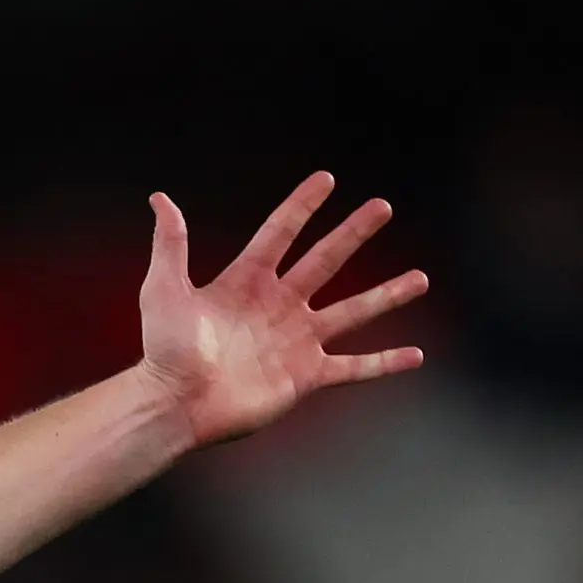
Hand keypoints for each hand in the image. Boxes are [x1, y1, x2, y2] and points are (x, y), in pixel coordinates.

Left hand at [137, 172, 427, 447]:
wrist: (176, 403)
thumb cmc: (165, 349)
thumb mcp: (164, 289)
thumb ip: (171, 243)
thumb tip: (161, 198)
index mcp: (248, 280)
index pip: (281, 232)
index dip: (302, 205)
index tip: (327, 179)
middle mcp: (279, 305)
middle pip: (326, 260)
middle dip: (354, 233)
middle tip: (382, 207)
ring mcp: (296, 341)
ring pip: (353, 311)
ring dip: (387, 295)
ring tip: (421, 279)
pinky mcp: (306, 376)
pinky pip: (354, 367)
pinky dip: (385, 363)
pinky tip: (415, 355)